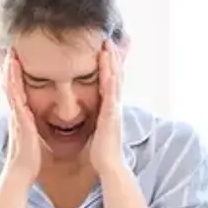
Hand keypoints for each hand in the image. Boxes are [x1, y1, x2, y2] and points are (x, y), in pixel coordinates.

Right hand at [3, 49, 42, 183]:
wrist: (23, 172)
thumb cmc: (31, 159)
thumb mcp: (35, 139)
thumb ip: (36, 131)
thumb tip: (39, 128)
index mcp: (22, 117)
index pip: (18, 92)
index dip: (17, 77)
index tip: (18, 62)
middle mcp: (16, 113)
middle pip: (11, 85)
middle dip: (11, 68)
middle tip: (11, 50)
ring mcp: (16, 114)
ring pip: (10, 86)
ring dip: (10, 69)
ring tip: (11, 53)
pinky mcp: (19, 117)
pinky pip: (14, 94)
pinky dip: (13, 79)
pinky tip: (13, 67)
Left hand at [89, 41, 124, 176]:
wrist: (109, 168)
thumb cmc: (102, 152)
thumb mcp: (97, 131)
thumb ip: (96, 121)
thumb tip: (91, 117)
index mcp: (110, 109)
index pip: (111, 83)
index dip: (110, 66)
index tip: (106, 51)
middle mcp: (114, 106)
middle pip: (116, 76)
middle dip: (114, 58)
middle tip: (110, 40)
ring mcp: (114, 110)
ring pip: (115, 81)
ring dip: (113, 62)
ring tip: (109, 45)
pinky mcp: (111, 115)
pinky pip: (110, 93)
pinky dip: (110, 79)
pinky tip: (108, 67)